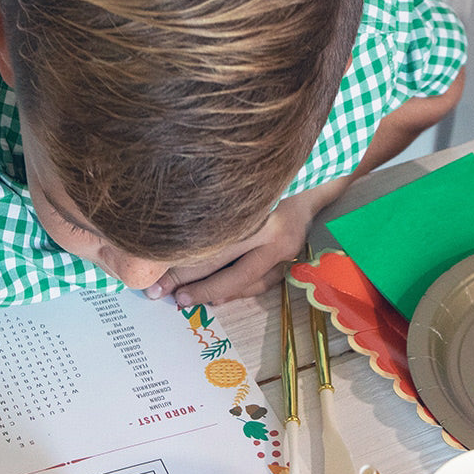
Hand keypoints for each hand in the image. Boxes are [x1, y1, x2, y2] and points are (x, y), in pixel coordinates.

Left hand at [147, 183, 332, 306]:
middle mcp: (275, 231)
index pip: (210, 245)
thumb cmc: (272, 173)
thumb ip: (210, 204)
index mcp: (258, 209)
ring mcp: (287, 248)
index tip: (153, 277)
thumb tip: (168, 233)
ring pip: (244, 280)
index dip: (178, 264)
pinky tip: (217, 297)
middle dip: (188, 282)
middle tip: (161, 294)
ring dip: (212, 292)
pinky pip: (262, 282)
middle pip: (223, 264)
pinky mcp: (293, 258)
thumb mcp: (242, 183)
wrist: (320, 175)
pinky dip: (238, 291)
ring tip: (186, 300)